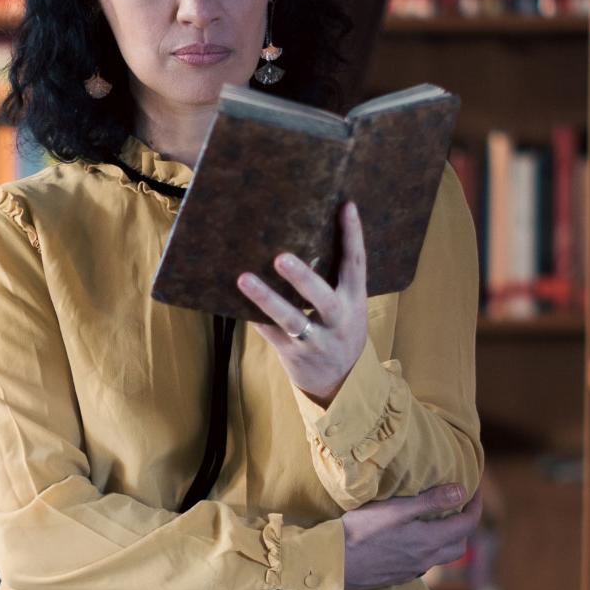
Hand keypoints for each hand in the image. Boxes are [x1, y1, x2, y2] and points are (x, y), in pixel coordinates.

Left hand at [236, 200, 367, 405]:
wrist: (342, 383)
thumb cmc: (339, 332)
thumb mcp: (348, 307)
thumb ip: (333, 279)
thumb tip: (304, 234)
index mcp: (355, 303)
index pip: (357, 265)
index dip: (353, 236)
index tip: (345, 206)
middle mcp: (339, 322)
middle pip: (323, 298)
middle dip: (302, 278)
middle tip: (280, 257)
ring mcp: (316, 341)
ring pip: (290, 320)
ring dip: (266, 299)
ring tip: (243, 278)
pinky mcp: (294, 356)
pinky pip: (269, 334)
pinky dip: (252, 316)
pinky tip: (231, 300)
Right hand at [341, 483, 483, 589]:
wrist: (332, 562)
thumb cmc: (360, 531)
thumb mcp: (395, 509)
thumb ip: (430, 501)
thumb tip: (462, 491)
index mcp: (429, 541)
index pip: (466, 525)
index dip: (475, 506)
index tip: (474, 489)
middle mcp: (425, 560)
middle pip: (459, 545)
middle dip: (464, 526)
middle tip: (458, 507)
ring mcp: (411, 571)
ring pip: (442, 556)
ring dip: (447, 539)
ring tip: (437, 522)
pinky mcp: (397, 576)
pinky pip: (423, 564)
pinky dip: (428, 550)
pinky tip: (412, 540)